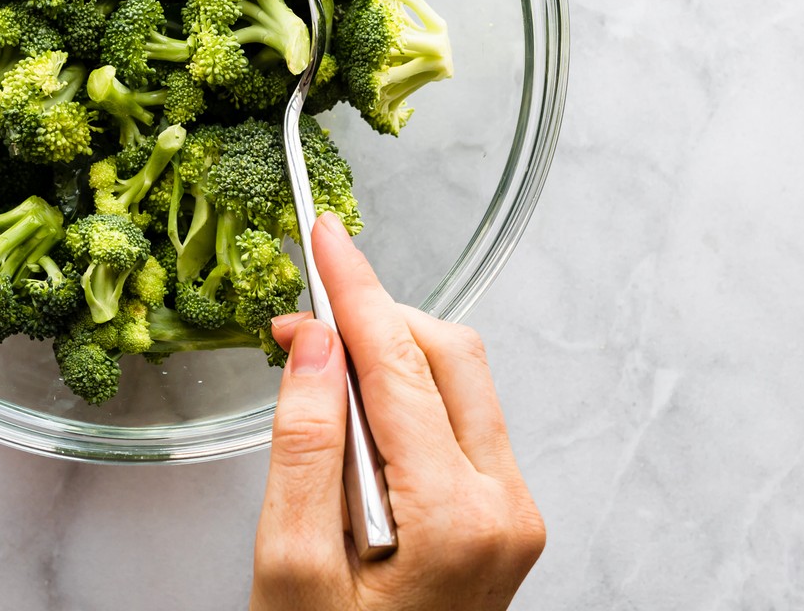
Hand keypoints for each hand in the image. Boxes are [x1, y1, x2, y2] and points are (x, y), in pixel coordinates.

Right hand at [251, 213, 544, 610]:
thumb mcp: (290, 567)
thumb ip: (305, 444)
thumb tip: (318, 342)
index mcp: (456, 519)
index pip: (401, 365)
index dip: (355, 290)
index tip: (324, 236)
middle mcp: (505, 508)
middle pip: (449, 356)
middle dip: (375, 318)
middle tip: (301, 314)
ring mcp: (513, 513)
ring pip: (460, 380)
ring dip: (389, 355)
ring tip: (316, 370)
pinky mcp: (502, 516)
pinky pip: (460, 420)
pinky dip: (406, 394)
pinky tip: (354, 412)